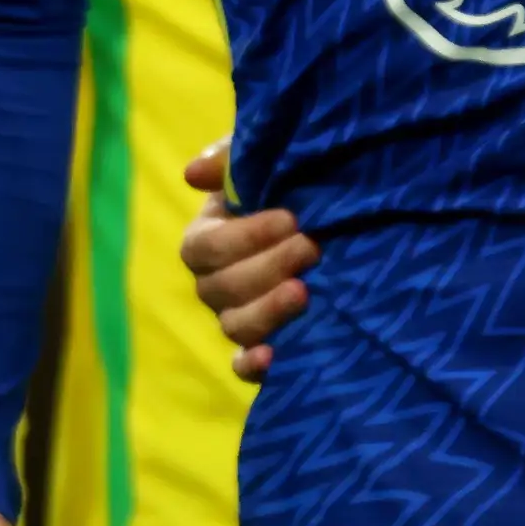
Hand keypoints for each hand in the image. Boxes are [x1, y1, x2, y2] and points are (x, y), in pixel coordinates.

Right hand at [183, 139, 314, 383]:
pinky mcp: (262, 345)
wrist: (330, 218)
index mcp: (207, 239)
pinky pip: (244, 365)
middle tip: (312, 246)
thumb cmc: (288, 185)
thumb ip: (231, 159)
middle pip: (221, 289)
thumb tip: (194, 173)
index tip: (291, 218)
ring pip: (234, 326)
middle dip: (268, 267)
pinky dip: (253, 365)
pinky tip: (274, 355)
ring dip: (267, 311)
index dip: (244, 236)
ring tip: (305, 290)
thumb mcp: (262, 162)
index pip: (205, 247)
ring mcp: (236, 317)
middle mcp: (215, 283)